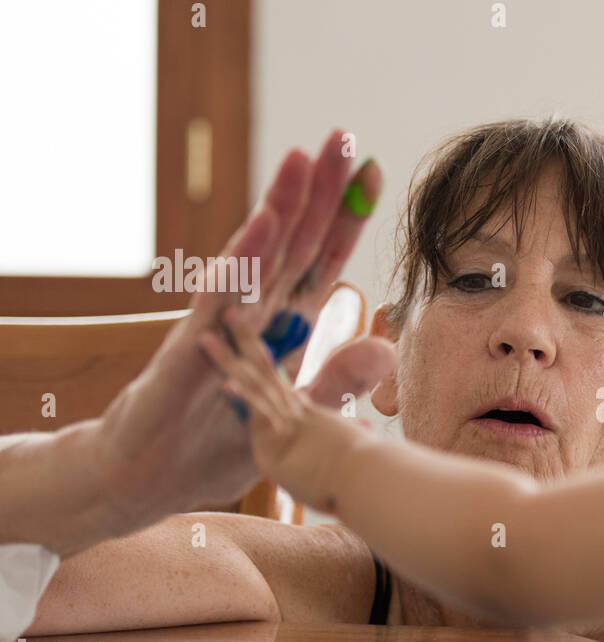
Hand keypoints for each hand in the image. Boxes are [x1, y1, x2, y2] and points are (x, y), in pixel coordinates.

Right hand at [93, 131, 383, 529]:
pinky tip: (264, 226)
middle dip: (320, 192)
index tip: (374, 171)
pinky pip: (219, 298)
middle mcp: (252, 313)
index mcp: (281, 326)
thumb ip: (337, 380)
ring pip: (258, 256)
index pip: (322, 261)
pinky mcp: (190, 346)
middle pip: (295, 242)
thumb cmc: (218, 439)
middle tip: (343, 136)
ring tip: (303, 159)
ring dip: (282, 207)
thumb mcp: (293, 412)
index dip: (347, 218)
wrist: (150, 476)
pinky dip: (242, 262)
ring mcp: (220, 324)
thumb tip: (386, 349)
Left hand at [200, 308, 388, 512]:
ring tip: (206, 338)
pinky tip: (224, 384)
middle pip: (265, 372)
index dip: (265, 367)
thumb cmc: (368, 473)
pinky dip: (244, 398)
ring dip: (229, 360)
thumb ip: (351, 441)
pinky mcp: (292, 438)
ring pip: (256, 384)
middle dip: (246, 343)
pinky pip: (264, 414)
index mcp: (307, 419)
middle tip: (230, 314)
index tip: (255, 350)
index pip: (279, 388)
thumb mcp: (354, 455)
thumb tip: (365, 435)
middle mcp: (297, 413)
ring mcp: (292, 422)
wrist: (372, 478)